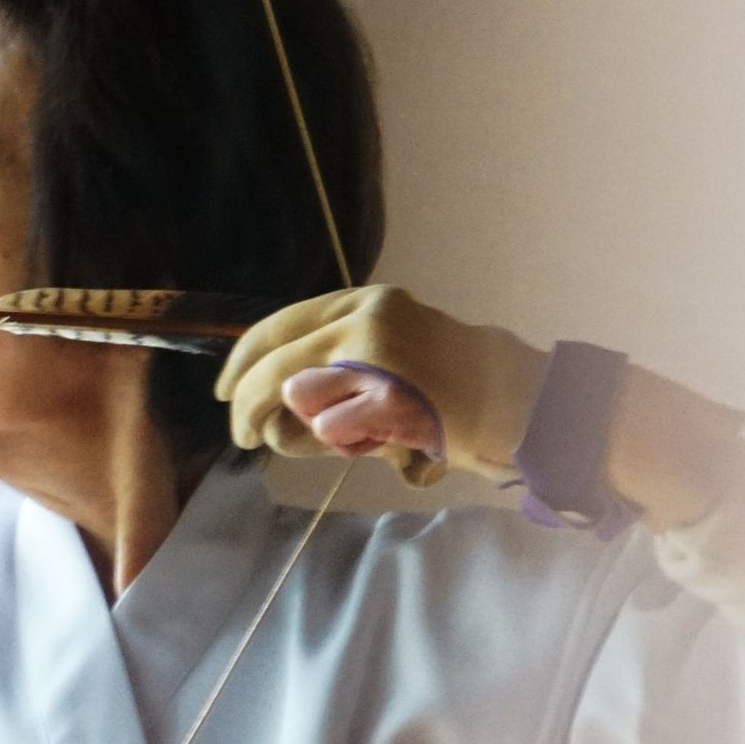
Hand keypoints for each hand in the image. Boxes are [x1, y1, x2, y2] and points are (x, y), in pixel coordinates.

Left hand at [215, 285, 549, 484]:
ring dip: (314, 430)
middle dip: (248, 405)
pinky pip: (338, 430)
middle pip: (275, 366)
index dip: (242, 362)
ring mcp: (378, 357)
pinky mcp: (392, 398)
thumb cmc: (452, 381)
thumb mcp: (389, 350)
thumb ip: (335, 363)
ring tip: (354, 435)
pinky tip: (383, 440)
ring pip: (303, 402)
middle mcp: (366, 319)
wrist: (520, 396)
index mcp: (364, 303)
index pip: (278, 326)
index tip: (224, 390)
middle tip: (242, 434)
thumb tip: (272, 397)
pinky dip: (350, 441)